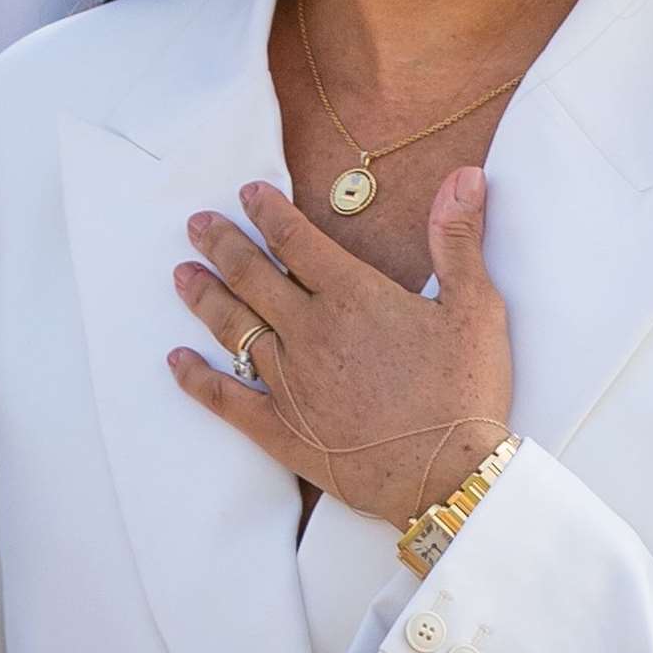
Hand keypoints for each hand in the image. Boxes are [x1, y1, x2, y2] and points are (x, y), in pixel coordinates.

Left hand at [169, 166, 513, 529]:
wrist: (448, 476)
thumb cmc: (464, 390)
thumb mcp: (475, 305)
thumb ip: (457, 238)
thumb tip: (465, 175)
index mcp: (352, 296)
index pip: (296, 240)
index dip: (268, 212)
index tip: (247, 193)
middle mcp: (310, 331)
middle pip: (253, 276)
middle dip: (223, 244)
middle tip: (196, 224)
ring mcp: (290, 383)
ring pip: (234, 328)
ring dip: (204, 297)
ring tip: (182, 274)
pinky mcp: (282, 430)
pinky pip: (227, 399)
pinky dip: (198, 379)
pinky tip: (177, 362)